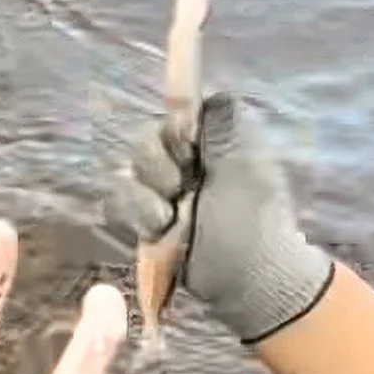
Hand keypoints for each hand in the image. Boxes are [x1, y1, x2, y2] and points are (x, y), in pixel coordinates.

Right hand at [102, 89, 335, 346]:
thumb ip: (224, 130)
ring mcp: (165, 193)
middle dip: (157, 167)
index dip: (175, 132)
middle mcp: (186, 163)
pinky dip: (134, 217)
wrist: (247, 280)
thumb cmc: (253, 223)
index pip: (177, 115)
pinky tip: (157, 231)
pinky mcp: (148, 221)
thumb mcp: (246, 170)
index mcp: (213, 143)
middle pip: (146, 142)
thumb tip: (214, 93)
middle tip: (180, 189)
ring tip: (169, 220)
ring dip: (146, 198)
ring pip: (129, 175)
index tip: (188, 151)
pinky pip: (120, 204)